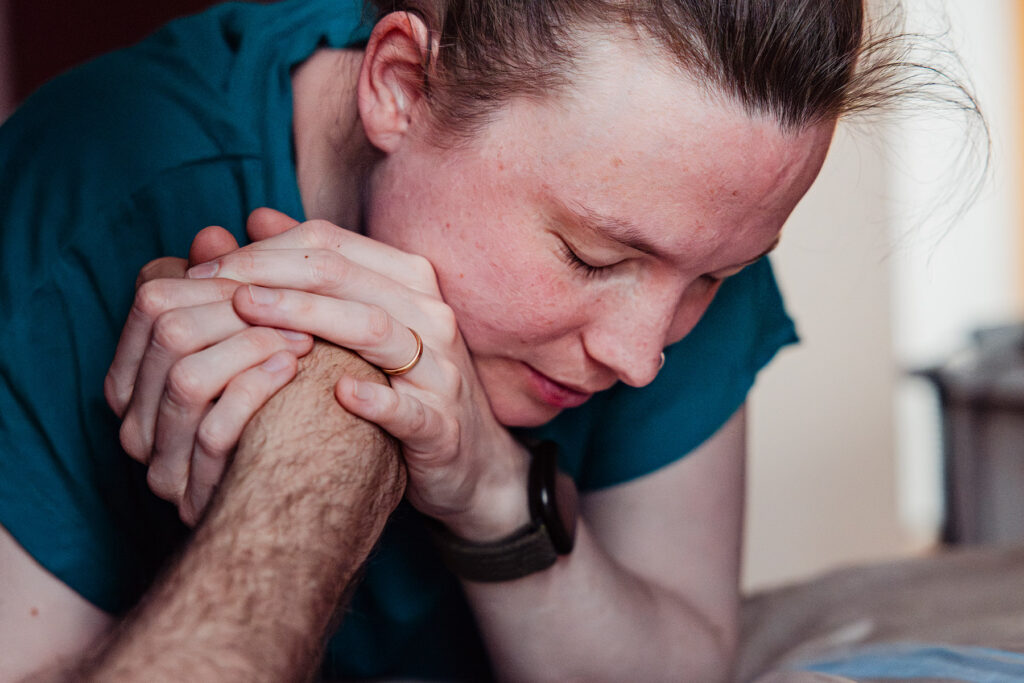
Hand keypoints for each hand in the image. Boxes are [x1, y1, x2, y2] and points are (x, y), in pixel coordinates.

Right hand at [105, 210, 313, 524]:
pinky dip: (257, 389)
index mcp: (137, 377)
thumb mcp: (253, 346)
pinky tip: (295, 369)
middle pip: (171, 333)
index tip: (268, 270)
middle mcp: (135, 419)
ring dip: (252, 346)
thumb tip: (214, 232)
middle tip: (300, 301)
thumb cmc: (278, 411)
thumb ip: (230, 292)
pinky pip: (216, 430)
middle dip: (239, 308)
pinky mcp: (196, 493)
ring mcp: (160, 461)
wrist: (302, 503)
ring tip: (304, 336)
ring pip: (189, 378)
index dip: (214, 278)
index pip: (154, 300)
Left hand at [189, 217, 530, 539]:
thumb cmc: (401, 385)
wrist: (467, 461)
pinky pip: (408, 408)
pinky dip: (375, 398)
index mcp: (409, 282)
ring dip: (308, 315)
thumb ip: (313, 272)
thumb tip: (256, 218)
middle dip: (273, 273)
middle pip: (346, 277)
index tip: (208, 266)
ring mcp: (441, 370)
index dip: (266, 249)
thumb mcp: (362, 322)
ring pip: (375, 329)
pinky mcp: (443, 427)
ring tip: (249, 313)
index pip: (332, 245)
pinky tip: (337, 393)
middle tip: (214, 283)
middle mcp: (430, 316)